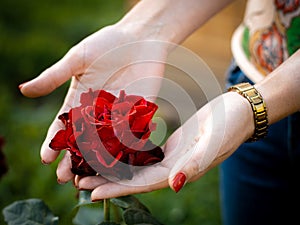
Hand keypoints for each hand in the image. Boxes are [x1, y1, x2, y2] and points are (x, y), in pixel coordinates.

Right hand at [19, 23, 167, 181]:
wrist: (140, 38)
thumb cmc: (107, 44)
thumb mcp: (77, 58)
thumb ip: (55, 76)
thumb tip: (24, 90)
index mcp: (80, 100)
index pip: (63, 126)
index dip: (53, 142)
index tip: (45, 159)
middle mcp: (97, 112)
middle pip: (82, 140)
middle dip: (73, 158)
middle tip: (64, 178)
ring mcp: (118, 115)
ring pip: (105, 143)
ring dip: (96, 161)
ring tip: (89, 178)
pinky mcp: (139, 114)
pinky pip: (130, 135)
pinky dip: (124, 150)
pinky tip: (118, 165)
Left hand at [76, 91, 253, 200]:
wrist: (239, 110)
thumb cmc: (230, 125)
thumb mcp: (214, 143)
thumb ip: (195, 165)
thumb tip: (174, 186)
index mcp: (181, 171)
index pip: (144, 184)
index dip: (118, 189)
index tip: (92, 192)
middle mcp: (172, 168)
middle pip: (134, 178)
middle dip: (107, 181)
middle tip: (79, 181)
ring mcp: (171, 156)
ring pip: (137, 166)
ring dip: (113, 167)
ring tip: (88, 166)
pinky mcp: (170, 145)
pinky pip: (144, 151)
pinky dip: (126, 152)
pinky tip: (111, 148)